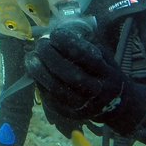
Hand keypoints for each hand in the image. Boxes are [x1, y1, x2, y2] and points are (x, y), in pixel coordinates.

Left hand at [25, 27, 145, 134]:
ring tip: (31, 57)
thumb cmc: (105, 72)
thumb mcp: (105, 56)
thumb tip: (61, 31)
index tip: (55, 34)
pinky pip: (51, 99)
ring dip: (40, 71)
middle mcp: (98, 92)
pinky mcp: (71, 114)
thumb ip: (87, 44)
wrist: (114, 104)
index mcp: (108, 73)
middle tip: (40, 44)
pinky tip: (34, 71)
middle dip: (51, 57)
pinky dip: (40, 83)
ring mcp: (84, 106)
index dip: (68, 44)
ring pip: (58, 89)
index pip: (87, 57)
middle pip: (71, 75)